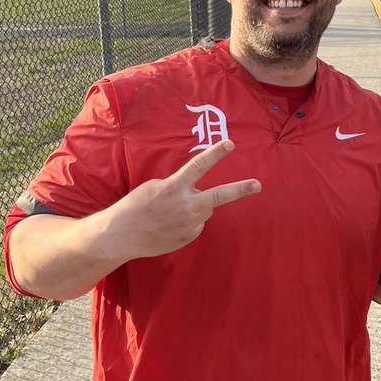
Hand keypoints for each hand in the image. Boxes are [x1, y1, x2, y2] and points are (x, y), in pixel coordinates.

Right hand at [109, 140, 260, 259]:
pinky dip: (189, 221)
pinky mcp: (188, 237)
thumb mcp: (155, 187)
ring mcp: (189, 224)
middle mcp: (186, 206)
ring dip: (196, 206)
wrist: (122, 235)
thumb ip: (178, 186)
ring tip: (172, 211)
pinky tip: (170, 224)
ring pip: (205, 209)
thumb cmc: (135, 206)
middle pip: (219, 195)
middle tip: (257, 184)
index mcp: (174, 187)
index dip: (216, 153)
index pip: (199, 165)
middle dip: (240, 189)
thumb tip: (195, 192)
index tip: (230, 143)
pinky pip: (196, 224)